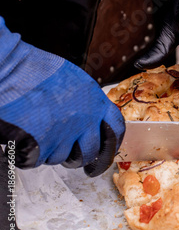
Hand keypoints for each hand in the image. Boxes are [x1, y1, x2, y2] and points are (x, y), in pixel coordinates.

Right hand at [0, 17, 124, 176]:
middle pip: (91, 152)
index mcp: (95, 101)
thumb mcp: (74, 81)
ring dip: (50, 151)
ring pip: (62, 157)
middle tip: (73, 158)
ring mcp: (65, 134)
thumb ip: (86, 103)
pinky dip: (29, 153)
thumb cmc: (35, 70)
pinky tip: (23, 134)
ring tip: (37, 130)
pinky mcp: (43, 145)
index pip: (116, 128)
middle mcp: (85, 120)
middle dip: (80, 158)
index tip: (108, 151)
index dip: (112, 143)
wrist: (10, 69)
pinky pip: (38, 160)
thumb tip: (90, 120)